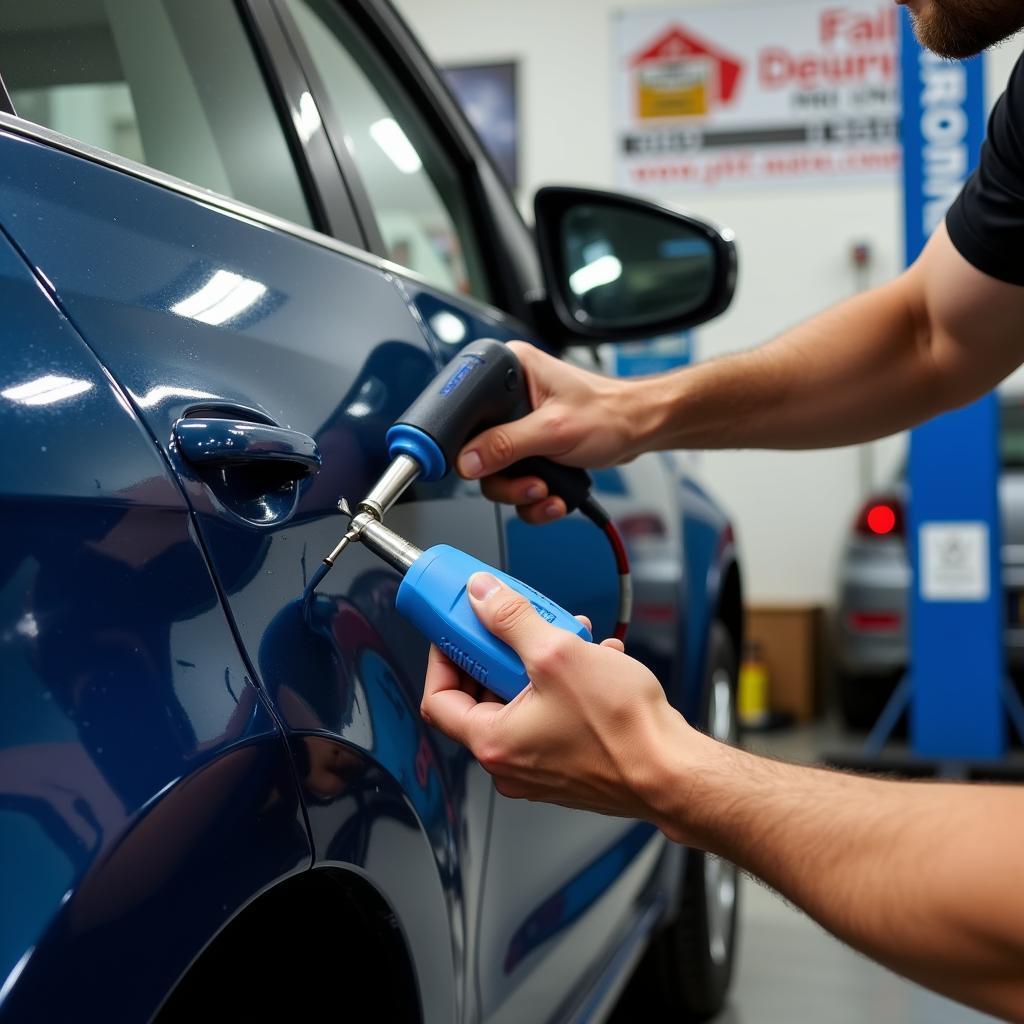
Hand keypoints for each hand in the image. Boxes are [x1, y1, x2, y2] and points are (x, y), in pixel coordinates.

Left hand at [419, 571, 694, 824]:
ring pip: (523, 701)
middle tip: (517, 625)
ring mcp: (541, 767)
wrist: (674, 773)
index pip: (438, 699)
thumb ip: (511, 620)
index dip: (443, 657)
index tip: (458, 631)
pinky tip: (597, 662)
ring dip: (542, 662)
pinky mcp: (569, 764)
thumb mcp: (558, 654)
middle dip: (503, 651)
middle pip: (482, 696)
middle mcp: (512, 764)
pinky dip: (566, 685)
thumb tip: (483, 596)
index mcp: (494, 743)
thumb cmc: (623, 731)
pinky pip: (551, 715)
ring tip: (570, 638)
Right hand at [457, 341, 642, 522]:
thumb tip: (467, 461)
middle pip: (479, 451)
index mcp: (510, 372)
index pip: (468, 412)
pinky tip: (554, 496)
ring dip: (522, 493)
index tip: (484, 466)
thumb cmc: (611, 413)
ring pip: (496, 473)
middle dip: (508, 479)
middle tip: (532, 485)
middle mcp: (510, 397)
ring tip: (548, 492)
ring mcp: (520, 425)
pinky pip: (515, 480)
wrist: (641, 430)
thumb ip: (506, 446)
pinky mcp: (531, 447)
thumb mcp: (554, 431)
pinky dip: (533, 498)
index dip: (470, 444)